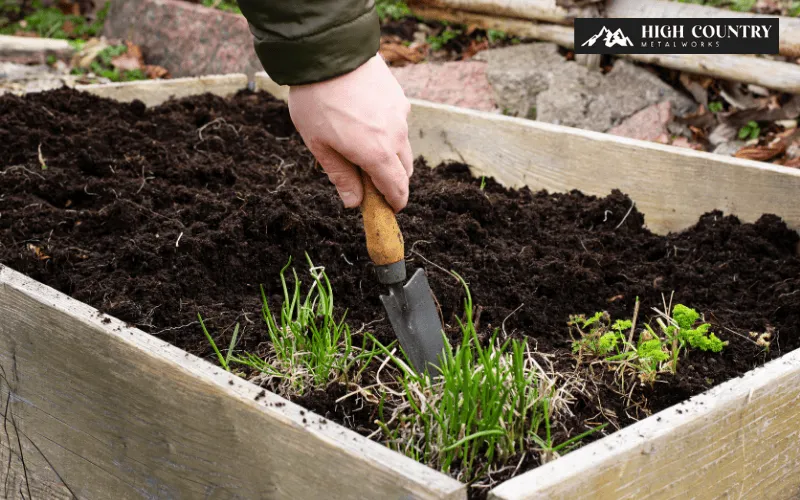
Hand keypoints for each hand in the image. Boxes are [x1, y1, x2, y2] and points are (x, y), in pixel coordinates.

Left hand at [288, 54, 412, 211]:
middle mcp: (396, 137)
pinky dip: (389, 132)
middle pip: (405, 170)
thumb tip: (354, 203)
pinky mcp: (399, 97)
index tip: (389, 209)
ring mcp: (401, 115)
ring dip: (390, 155)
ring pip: (403, 146)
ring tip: (361, 145)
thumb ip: (341, 176)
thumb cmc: (316, 100)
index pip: (397, 189)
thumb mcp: (319, 144)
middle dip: (392, 181)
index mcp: (376, 154)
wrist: (328, 52)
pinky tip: (365, 120)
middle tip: (370, 181)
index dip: (395, 203)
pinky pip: (399, 124)